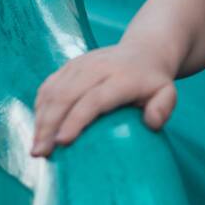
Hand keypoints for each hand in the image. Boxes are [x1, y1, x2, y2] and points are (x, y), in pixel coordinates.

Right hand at [30, 43, 177, 157]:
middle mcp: (98, 67)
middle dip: (49, 125)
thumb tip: (152, 124)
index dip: (76, 120)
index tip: (63, 142)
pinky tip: (39, 130)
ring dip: (40, 120)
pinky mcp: (68, 66)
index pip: (94, 99)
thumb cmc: (154, 81)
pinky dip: (40, 109)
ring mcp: (80, 65)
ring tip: (36, 147)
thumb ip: (163, 108)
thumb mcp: (167, 93)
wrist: (144, 50)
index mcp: (122, 77)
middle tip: (40, 153)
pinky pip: (48, 87)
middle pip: (66, 96)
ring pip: (52, 91)